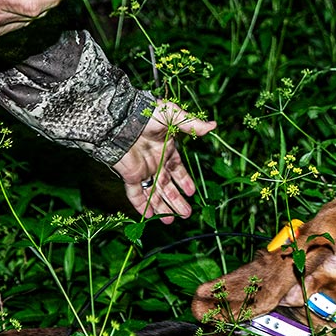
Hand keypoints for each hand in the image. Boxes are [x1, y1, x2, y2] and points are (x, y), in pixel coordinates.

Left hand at [111, 100, 213, 223]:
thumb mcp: (174, 117)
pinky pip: (136, 195)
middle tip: (186, 214)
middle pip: (167, 186)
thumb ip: (192, 125)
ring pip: (154, 193)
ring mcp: (142, 170)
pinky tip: (150, 217)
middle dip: (176, 200)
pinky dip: (142, 206)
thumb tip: (213, 125)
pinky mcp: (130, 176)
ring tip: (172, 221)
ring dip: (163, 207)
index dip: (184, 181)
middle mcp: (155, 162)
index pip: (177, 169)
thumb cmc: (147, 114)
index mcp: (166, 149)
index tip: (192, 192)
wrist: (122, 120)